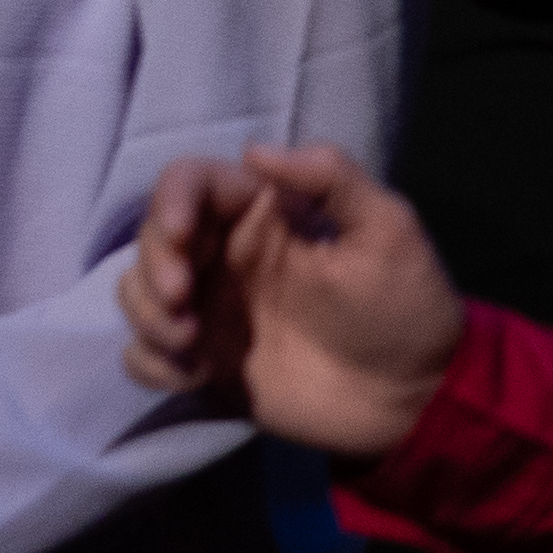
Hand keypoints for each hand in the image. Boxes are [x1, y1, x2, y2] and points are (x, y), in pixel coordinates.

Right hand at [117, 141, 466, 458]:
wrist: (417, 403)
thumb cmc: (405, 310)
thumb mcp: (389, 231)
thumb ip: (332, 177)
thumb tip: (253, 149)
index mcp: (259, 216)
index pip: (189, 183)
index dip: (169, 199)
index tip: (180, 234)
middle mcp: (223, 257)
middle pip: (150, 236)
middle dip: (154, 265)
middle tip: (183, 302)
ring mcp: (210, 312)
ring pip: (135, 292)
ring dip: (147, 314)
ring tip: (190, 345)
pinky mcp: (205, 365)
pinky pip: (143, 356)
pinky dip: (150, 361)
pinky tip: (190, 375)